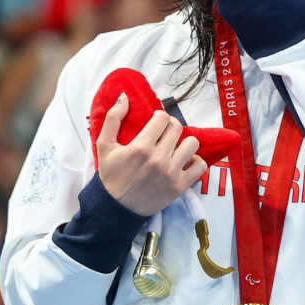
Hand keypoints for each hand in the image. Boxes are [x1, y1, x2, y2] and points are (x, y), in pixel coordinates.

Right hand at [96, 94, 207, 215]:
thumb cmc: (111, 175)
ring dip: (183, 143)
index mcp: (141, 147)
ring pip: (192, 144)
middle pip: (177, 128)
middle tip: (163, 135)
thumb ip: (113, 118)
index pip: (162, 118)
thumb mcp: (104, 145)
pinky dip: (194, 161)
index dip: (159, 117)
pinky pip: (200, 166)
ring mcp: (171, 173)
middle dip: (170, 128)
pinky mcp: (180, 186)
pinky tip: (183, 162)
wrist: (116, 208)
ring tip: (174, 148)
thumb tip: (124, 97)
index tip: (154, 124)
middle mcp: (158, 159)